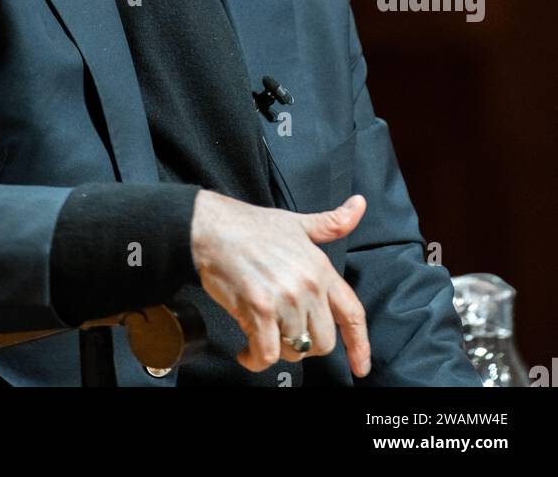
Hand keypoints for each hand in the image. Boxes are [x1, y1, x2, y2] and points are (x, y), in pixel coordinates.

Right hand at [189, 190, 370, 376]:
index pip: (352, 312)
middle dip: (303, 345)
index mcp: (320, 267)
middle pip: (323, 342)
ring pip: (295, 351)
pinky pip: (268, 354)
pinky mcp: (259, 310)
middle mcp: (307, 285)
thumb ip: (331, 223)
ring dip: (277, 349)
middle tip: (283, 332)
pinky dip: (255, 359)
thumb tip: (359, 205)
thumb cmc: (250, 227)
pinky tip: (246, 350)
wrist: (211, 227)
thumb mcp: (297, 223)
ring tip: (262, 334)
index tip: (360, 366)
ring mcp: (285, 299)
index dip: (360, 344)